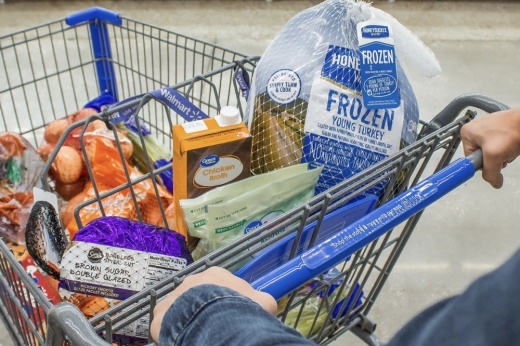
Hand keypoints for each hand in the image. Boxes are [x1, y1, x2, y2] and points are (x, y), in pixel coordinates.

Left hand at [150, 267, 276, 342]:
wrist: (214, 320)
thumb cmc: (241, 308)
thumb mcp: (263, 302)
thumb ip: (262, 300)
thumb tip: (265, 303)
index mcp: (216, 275)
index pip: (221, 285)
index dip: (226, 300)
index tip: (231, 313)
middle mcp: (193, 280)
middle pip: (199, 296)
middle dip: (206, 309)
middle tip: (214, 326)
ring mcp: (175, 295)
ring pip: (181, 309)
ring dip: (188, 320)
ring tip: (198, 334)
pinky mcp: (161, 313)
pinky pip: (165, 323)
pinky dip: (172, 332)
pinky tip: (183, 340)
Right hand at [460, 108, 519, 187]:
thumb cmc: (511, 131)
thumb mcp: (494, 156)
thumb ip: (490, 173)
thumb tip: (494, 182)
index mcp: (467, 133)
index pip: (470, 158)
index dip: (481, 164)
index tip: (491, 163)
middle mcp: (475, 130)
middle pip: (481, 156)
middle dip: (493, 160)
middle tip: (502, 155)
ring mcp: (487, 129)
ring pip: (491, 152)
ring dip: (502, 156)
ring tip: (509, 149)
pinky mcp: (499, 129)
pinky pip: (499, 146)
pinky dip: (507, 149)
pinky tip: (512, 146)